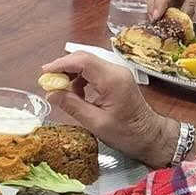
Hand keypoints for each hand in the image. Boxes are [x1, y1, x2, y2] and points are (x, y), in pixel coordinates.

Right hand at [40, 52, 177, 168]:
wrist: (150, 136)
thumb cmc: (126, 133)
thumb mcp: (95, 123)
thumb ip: (72, 105)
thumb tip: (50, 93)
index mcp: (112, 80)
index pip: (82, 61)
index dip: (61, 64)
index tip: (44, 73)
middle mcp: (115, 70)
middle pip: (84, 58)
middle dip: (63, 67)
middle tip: (48, 81)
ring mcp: (117, 72)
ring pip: (87, 63)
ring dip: (71, 73)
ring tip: (61, 90)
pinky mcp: (116, 77)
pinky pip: (93, 70)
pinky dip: (80, 78)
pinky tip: (76, 93)